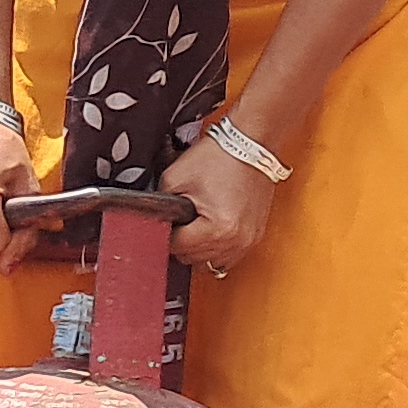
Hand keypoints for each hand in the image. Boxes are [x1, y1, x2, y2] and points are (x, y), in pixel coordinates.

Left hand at [160, 130, 278, 274]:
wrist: (252, 144)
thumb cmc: (219, 157)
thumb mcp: (175, 177)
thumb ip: (158, 206)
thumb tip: (153, 223)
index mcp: (217, 228)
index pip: (177, 248)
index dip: (165, 232)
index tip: (166, 220)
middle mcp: (235, 240)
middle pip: (193, 259)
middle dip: (182, 241)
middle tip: (179, 219)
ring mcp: (248, 241)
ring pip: (210, 263)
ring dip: (199, 249)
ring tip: (195, 225)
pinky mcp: (255, 237)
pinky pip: (229, 257)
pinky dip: (217, 249)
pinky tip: (211, 230)